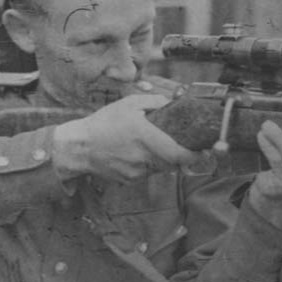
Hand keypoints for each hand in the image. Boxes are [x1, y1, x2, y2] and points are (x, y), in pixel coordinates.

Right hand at [52, 94, 200, 182]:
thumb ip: (155, 102)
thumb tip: (174, 103)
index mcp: (146, 137)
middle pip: (173, 163)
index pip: (180, 154)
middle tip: (175, 143)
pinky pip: (146, 173)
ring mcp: (137, 172)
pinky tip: (132, 154)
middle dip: (178, 154)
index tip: (201, 149)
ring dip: (161, 159)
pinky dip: (146, 165)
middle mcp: (144, 158)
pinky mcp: (130, 180)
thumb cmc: (103, 123)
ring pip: (160, 168)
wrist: (80, 147)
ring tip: (146, 145)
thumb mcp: (129, 104)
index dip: (195, 155)